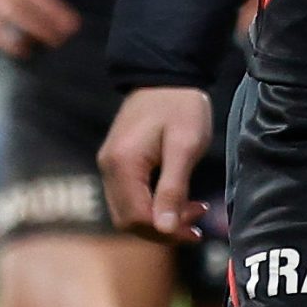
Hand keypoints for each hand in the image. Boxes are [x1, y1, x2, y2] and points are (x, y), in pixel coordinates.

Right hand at [98, 85, 214, 242]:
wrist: (166, 74)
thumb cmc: (180, 106)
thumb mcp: (185, 146)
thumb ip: (173, 188)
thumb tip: (164, 228)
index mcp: (123, 164)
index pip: (136, 217)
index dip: (165, 232)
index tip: (195, 232)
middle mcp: (109, 168)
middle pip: (128, 219)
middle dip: (162, 230)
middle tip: (196, 226)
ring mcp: (111, 165)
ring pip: (129, 211)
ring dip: (159, 220)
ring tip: (194, 213)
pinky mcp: (119, 162)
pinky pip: (131, 197)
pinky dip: (153, 206)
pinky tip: (179, 201)